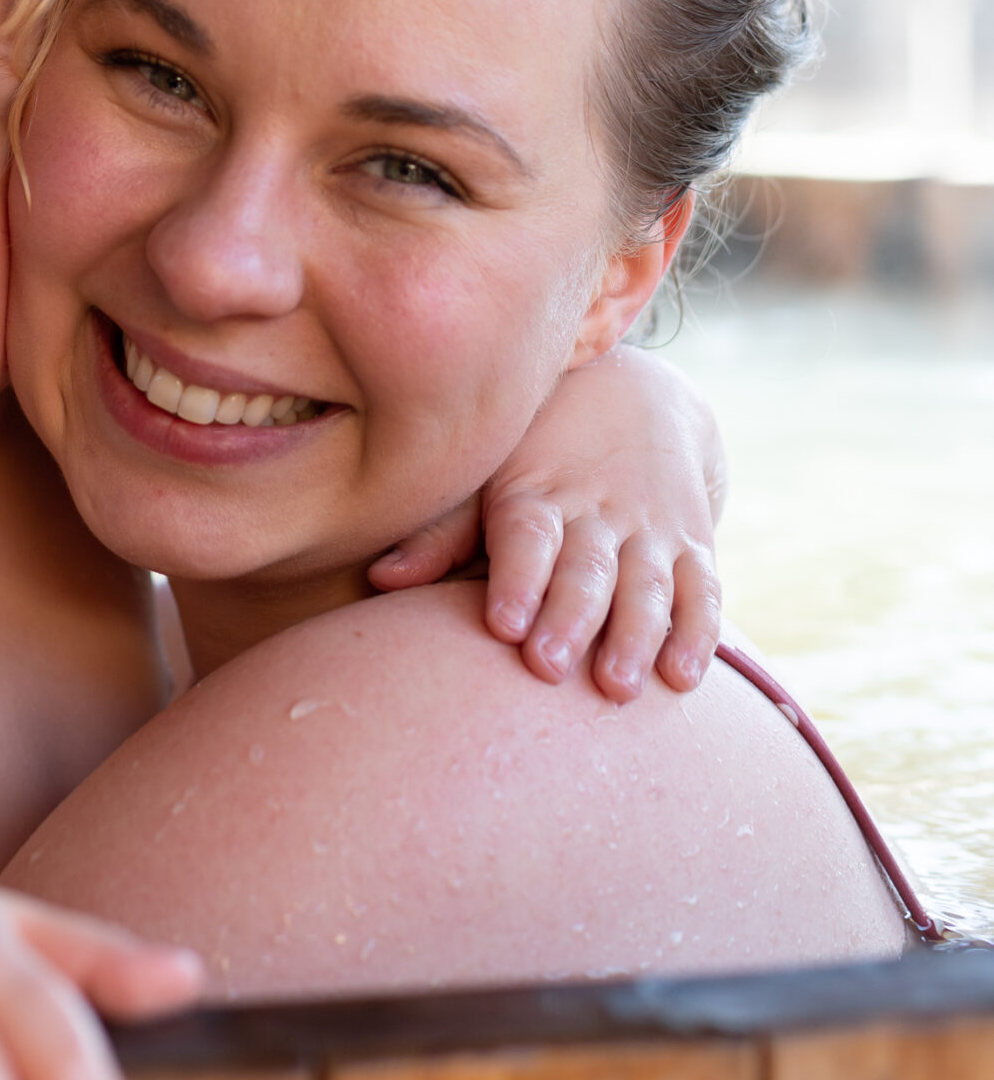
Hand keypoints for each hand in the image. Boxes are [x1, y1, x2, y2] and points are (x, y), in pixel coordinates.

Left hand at [367, 348, 723, 702]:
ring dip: (634, 635)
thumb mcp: (490, 476)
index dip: (518, 578)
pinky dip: (697, 633)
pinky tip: (683, 679)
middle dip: (568, 617)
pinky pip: (701, 589)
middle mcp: (596, 509)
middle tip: (547, 667)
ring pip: (647, 584)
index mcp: (536, 491)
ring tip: (616, 685)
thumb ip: (443, 532)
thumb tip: (379, 577)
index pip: (528, 535)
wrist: (642, 394)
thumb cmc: (539, 452)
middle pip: (586, 566)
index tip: (504, 624)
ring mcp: (649, 528)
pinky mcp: (690, 545)